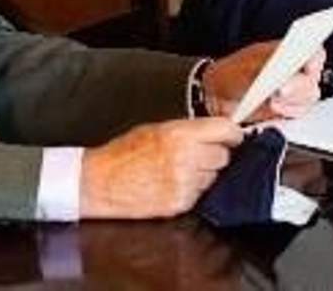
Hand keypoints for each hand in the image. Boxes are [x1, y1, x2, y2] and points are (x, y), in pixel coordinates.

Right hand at [80, 118, 242, 218]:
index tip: (233, 136)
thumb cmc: (122, 155)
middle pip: (223, 156)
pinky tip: (170, 184)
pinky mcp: (180, 203)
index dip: (231, 133)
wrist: (100, 183)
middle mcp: (185, 158)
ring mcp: (184, 183)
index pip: (225, 130)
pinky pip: (200, 194)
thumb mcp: (155, 129)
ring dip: (202, 174)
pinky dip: (191, 190)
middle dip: (213, 155)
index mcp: (179, 134)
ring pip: (213, 176)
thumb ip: (187, 130)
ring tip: (177, 170)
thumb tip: (213, 130)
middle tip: (195, 154)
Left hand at [202, 42, 324, 122]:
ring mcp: (292, 91)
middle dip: (299, 86)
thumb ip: (267, 70)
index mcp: (288, 52)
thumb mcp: (246, 68)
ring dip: (293, 101)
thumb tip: (284, 74)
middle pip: (313, 79)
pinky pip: (299, 112)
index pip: (314, 53)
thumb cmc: (231, 75)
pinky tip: (274, 108)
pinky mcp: (288, 109)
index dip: (315, 61)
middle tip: (281, 89)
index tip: (308, 68)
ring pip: (309, 98)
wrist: (218, 96)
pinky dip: (288, 112)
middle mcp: (294, 71)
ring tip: (273, 101)